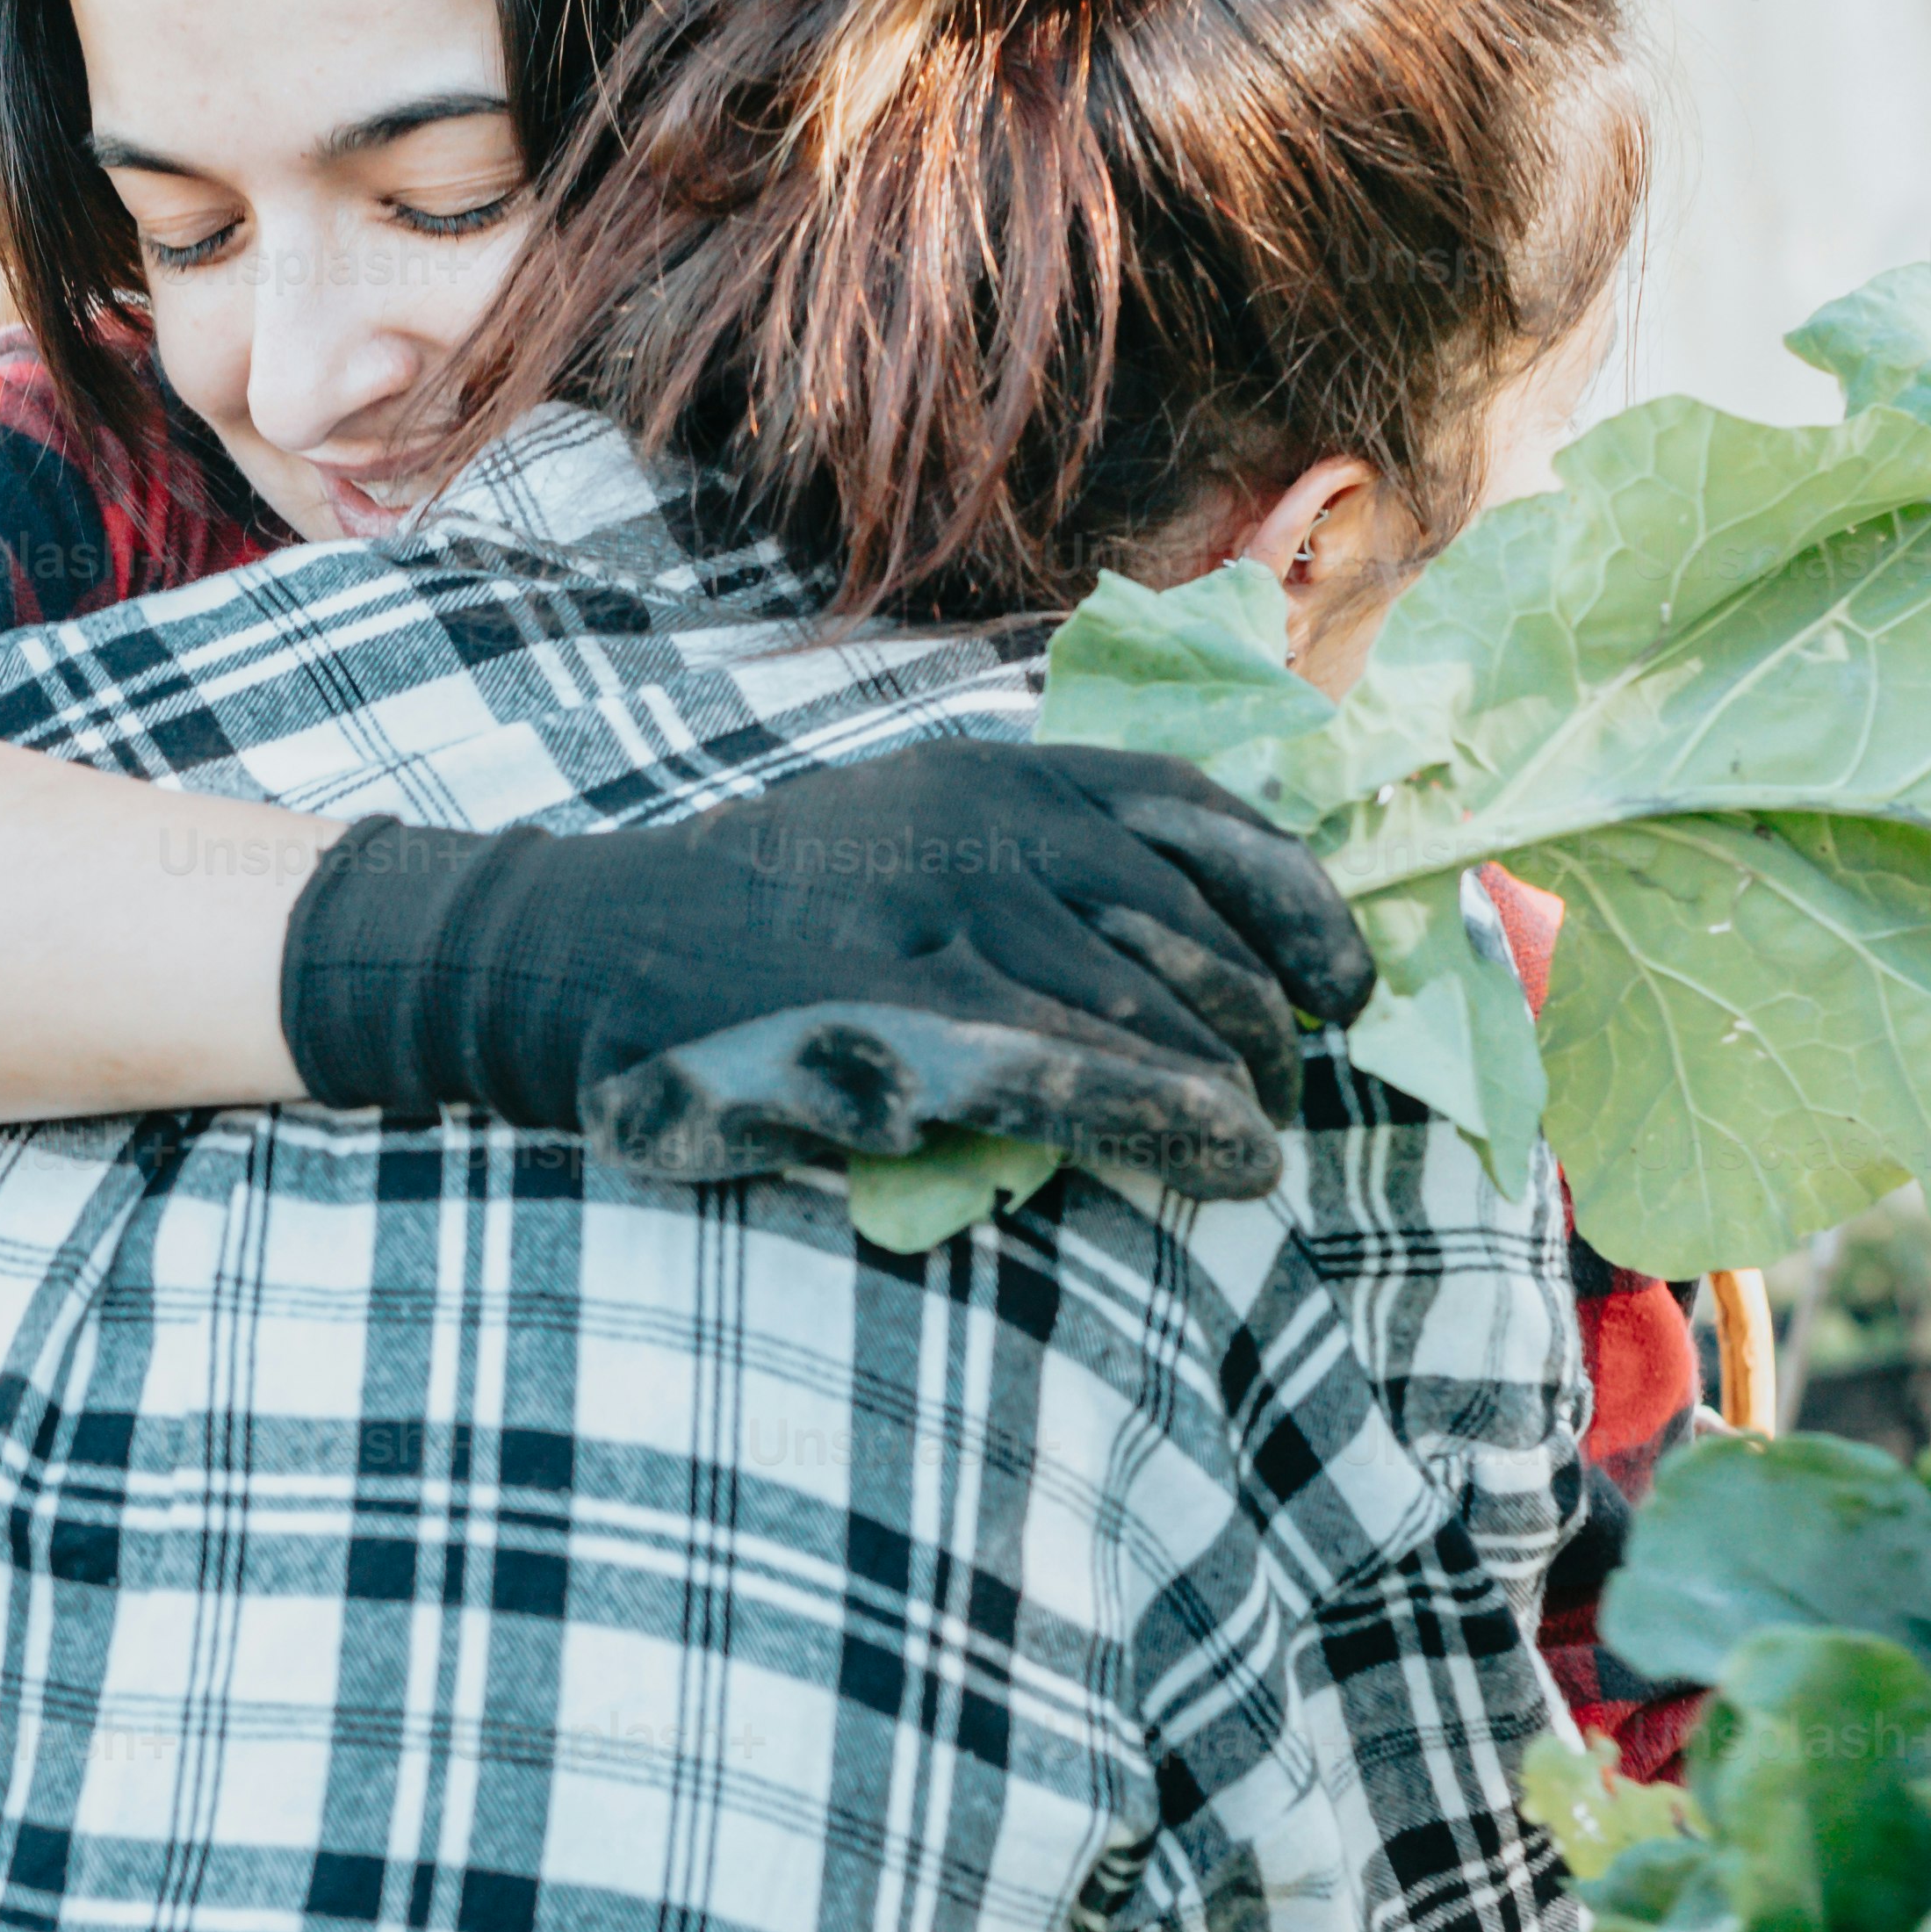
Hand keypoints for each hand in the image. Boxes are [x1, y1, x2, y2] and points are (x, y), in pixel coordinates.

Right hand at [274, 743, 1376, 1197]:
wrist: (585, 950)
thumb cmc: (758, 911)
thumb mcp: (899, 828)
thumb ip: (1026, 855)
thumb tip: (1186, 926)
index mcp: (991, 775)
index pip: (1195, 815)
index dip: (1295, 900)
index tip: (1346, 975)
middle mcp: (984, 831)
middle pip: (1189, 925)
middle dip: (1265, 1014)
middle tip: (1289, 1077)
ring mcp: (942, 925)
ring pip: (1151, 1005)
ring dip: (1235, 1080)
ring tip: (1261, 1133)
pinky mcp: (903, 1028)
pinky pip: (1083, 1074)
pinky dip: (1176, 1119)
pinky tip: (1231, 1155)